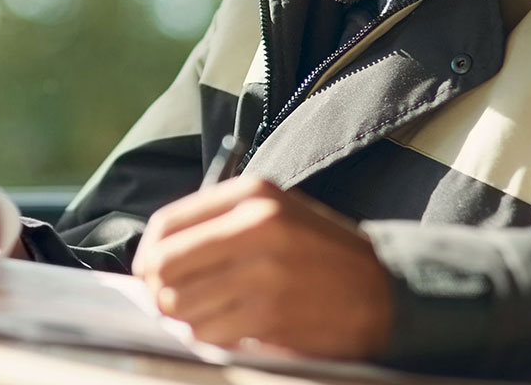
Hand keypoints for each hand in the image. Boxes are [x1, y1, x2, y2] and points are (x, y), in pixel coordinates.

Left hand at [132, 176, 392, 359]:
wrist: (382, 292)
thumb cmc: (319, 251)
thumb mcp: (274, 211)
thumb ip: (219, 222)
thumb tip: (155, 255)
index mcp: (252, 194)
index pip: (168, 224)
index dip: (148, 253)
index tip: (148, 269)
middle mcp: (255, 226)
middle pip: (166, 265)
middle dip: (159, 288)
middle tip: (168, 299)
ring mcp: (263, 272)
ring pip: (181, 304)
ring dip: (183, 316)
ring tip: (204, 314)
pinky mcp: (270, 315)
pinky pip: (208, 332)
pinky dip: (208, 335)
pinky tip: (227, 328)